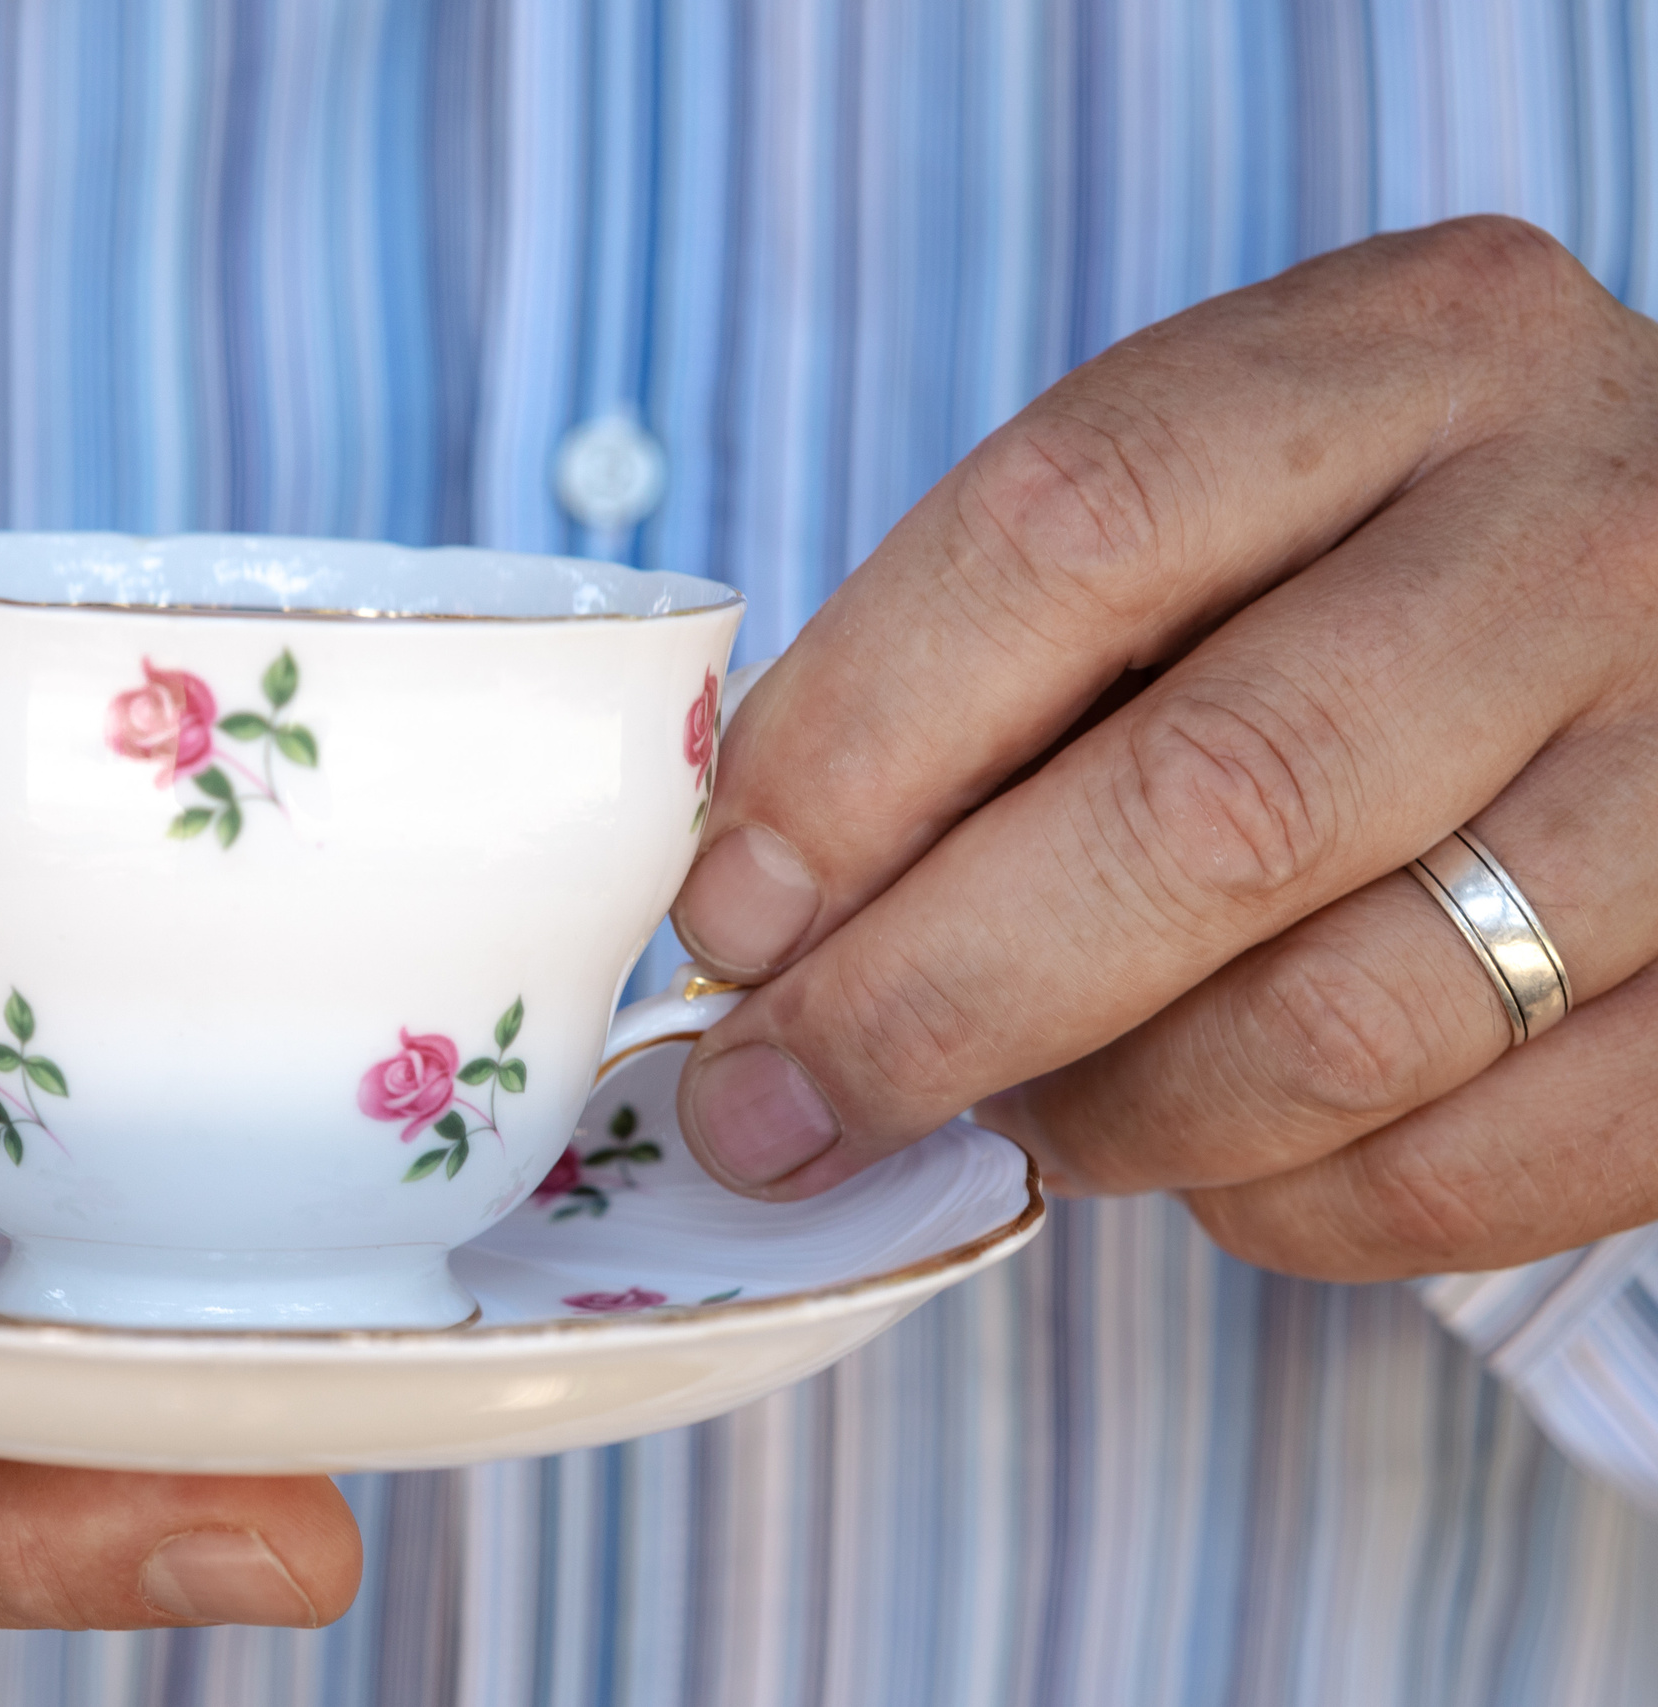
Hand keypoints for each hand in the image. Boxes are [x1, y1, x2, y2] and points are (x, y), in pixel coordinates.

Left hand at [669, 216, 1657, 1281]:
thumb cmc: (1380, 569)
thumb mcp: (1209, 508)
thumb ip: (993, 657)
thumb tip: (763, 910)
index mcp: (1407, 352)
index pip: (1074, 530)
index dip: (858, 752)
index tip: (731, 919)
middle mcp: (1585, 531)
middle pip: (1207, 806)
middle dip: (929, 999)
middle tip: (774, 1107)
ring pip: (1339, 1024)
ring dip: (1112, 1116)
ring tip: (1026, 1109)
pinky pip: (1470, 1169)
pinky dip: (1286, 1207)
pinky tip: (1216, 1156)